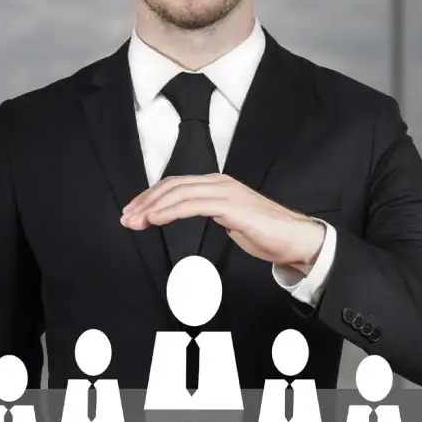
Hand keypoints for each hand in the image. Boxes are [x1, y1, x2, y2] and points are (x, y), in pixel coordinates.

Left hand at [120, 174, 325, 272]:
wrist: (295, 239)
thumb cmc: (265, 234)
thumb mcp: (229, 222)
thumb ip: (209, 214)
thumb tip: (187, 217)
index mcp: (216, 185)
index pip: (175, 185)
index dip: (150, 197)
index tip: (133, 212)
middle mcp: (218, 183)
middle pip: (171, 186)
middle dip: (145, 201)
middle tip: (126, 218)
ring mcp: (225, 191)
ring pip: (178, 193)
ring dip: (151, 207)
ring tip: (134, 221)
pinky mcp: (230, 205)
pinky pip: (193, 204)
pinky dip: (170, 211)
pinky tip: (154, 220)